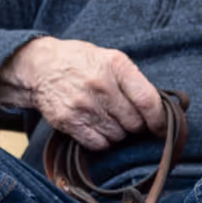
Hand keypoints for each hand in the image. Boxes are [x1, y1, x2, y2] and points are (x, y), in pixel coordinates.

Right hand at [0, 37, 166, 149]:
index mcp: (116, 65)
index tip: (161, 127)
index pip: (148, 100)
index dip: (159, 119)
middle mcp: (100, 85)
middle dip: (135, 125)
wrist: (40, 66)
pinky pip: (99, 144)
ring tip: (108, 119)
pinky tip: (97, 128)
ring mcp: (84, 105)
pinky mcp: (69, 121)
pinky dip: (103, 141)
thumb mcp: (110, 58)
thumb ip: (133, 80)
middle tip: (127, 118)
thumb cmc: (80, 62)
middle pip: (134, 122)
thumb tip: (158, 110)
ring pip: (118, 136)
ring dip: (118, 133)